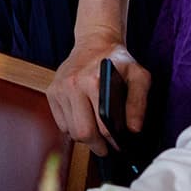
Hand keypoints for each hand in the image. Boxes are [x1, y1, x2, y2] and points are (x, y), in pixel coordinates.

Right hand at [47, 26, 142, 154]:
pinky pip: (60, 122)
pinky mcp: (52, 92)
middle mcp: (73, 85)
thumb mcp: (139, 76)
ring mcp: (59, 89)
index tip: (117, 146)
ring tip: (95, 133)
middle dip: (96, 145)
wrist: (94, 42)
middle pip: (82, 132)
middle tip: (105, 148)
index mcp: (94, 81)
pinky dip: (71, 127)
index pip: (102, 125)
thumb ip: (139, 103)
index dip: (111, 141)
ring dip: (83, 137)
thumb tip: (134, 129)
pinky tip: (83, 120)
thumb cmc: (118, 60)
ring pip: (69, 130)